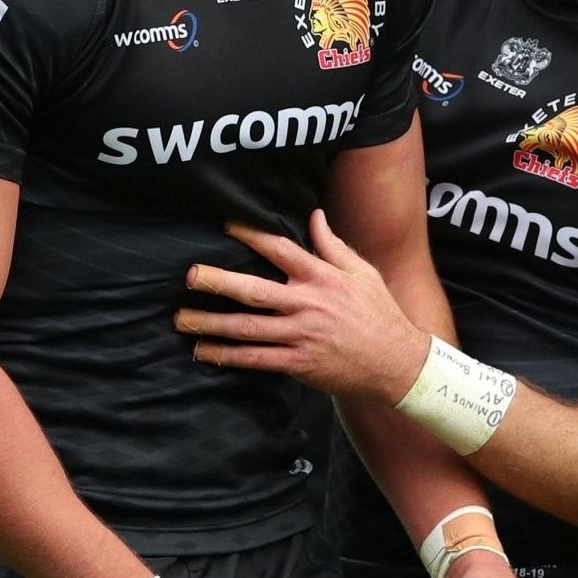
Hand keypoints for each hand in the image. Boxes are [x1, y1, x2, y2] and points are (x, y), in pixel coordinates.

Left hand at [175, 212, 430, 401]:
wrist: (396, 363)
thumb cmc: (379, 313)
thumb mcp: (362, 272)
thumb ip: (332, 245)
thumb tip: (314, 214)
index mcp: (322, 277)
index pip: (280, 250)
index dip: (251, 235)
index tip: (225, 226)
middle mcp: (307, 304)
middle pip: (254, 291)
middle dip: (219, 282)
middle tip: (189, 276)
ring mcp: (301, 336)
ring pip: (247, 328)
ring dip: (211, 323)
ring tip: (181, 319)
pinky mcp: (298, 364)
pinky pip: (256, 359)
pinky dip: (227, 356)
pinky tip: (204, 351)